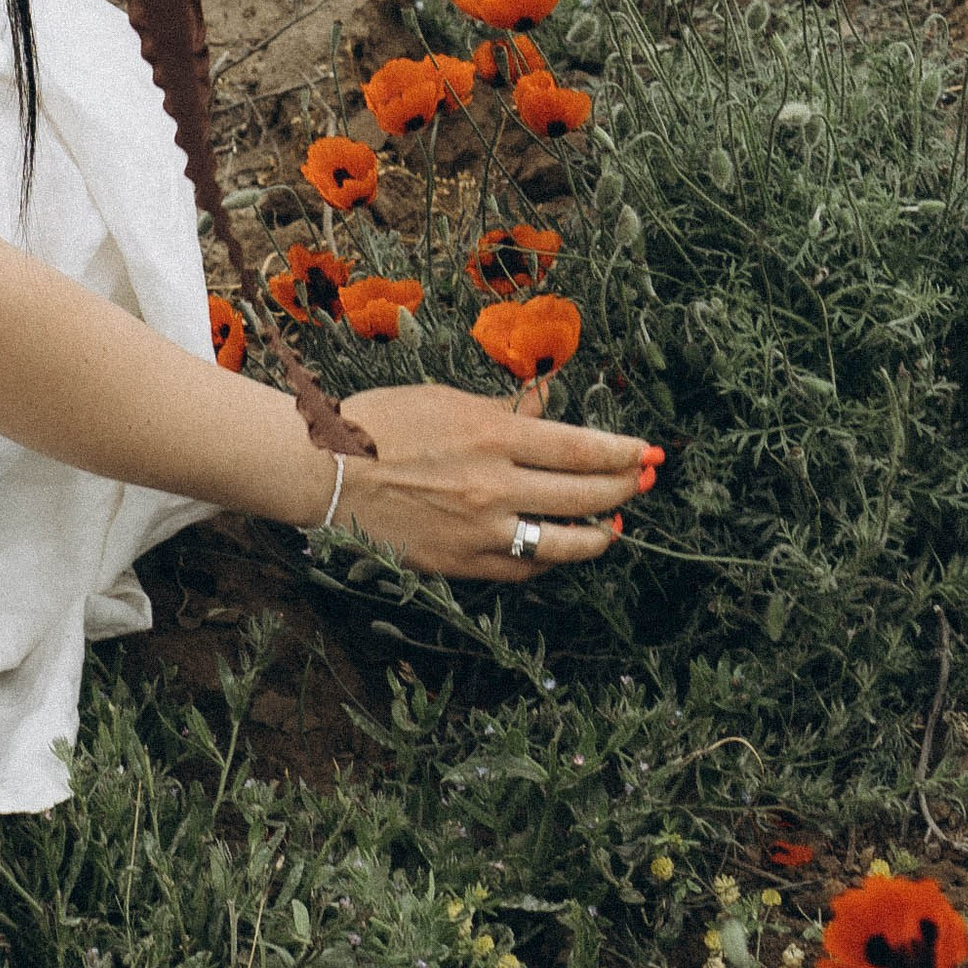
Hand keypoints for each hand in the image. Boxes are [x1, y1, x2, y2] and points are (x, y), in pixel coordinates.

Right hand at [328, 380, 661, 581]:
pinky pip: (522, 568)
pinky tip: (558, 547)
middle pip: (584, 495)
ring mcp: (480, 531)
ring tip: (613, 524)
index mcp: (493, 436)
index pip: (582, 449)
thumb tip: (547, 400)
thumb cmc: (379, 423)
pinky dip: (547, 558)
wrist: (323, 472)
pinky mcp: (461, 563)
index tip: (644, 452)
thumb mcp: (447, 399)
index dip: (622, 454)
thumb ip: (504, 408)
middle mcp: (495, 487)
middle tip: (642, 481)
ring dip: (598, 533)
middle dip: (624, 488)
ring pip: (563, 543)